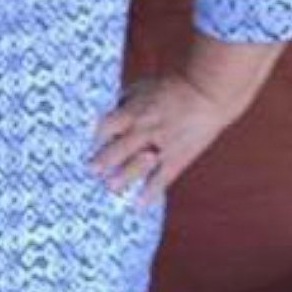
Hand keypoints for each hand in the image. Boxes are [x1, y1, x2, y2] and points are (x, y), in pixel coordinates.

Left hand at [90, 73, 235, 206]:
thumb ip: (124, 102)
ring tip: (110, 188)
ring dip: (122, 178)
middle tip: (90, 171)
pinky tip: (138, 205)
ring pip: (137, 166)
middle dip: (102, 161)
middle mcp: (143, 130)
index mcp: (132, 112)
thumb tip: (108, 112)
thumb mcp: (141, 88)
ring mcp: (161, 146)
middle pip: (118, 149)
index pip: (105, 127)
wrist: (207, 92)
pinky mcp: (178, 157)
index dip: (94, 138)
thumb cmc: (172, 87)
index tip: (84, 148)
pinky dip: (150, 192)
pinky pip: (162, 178)